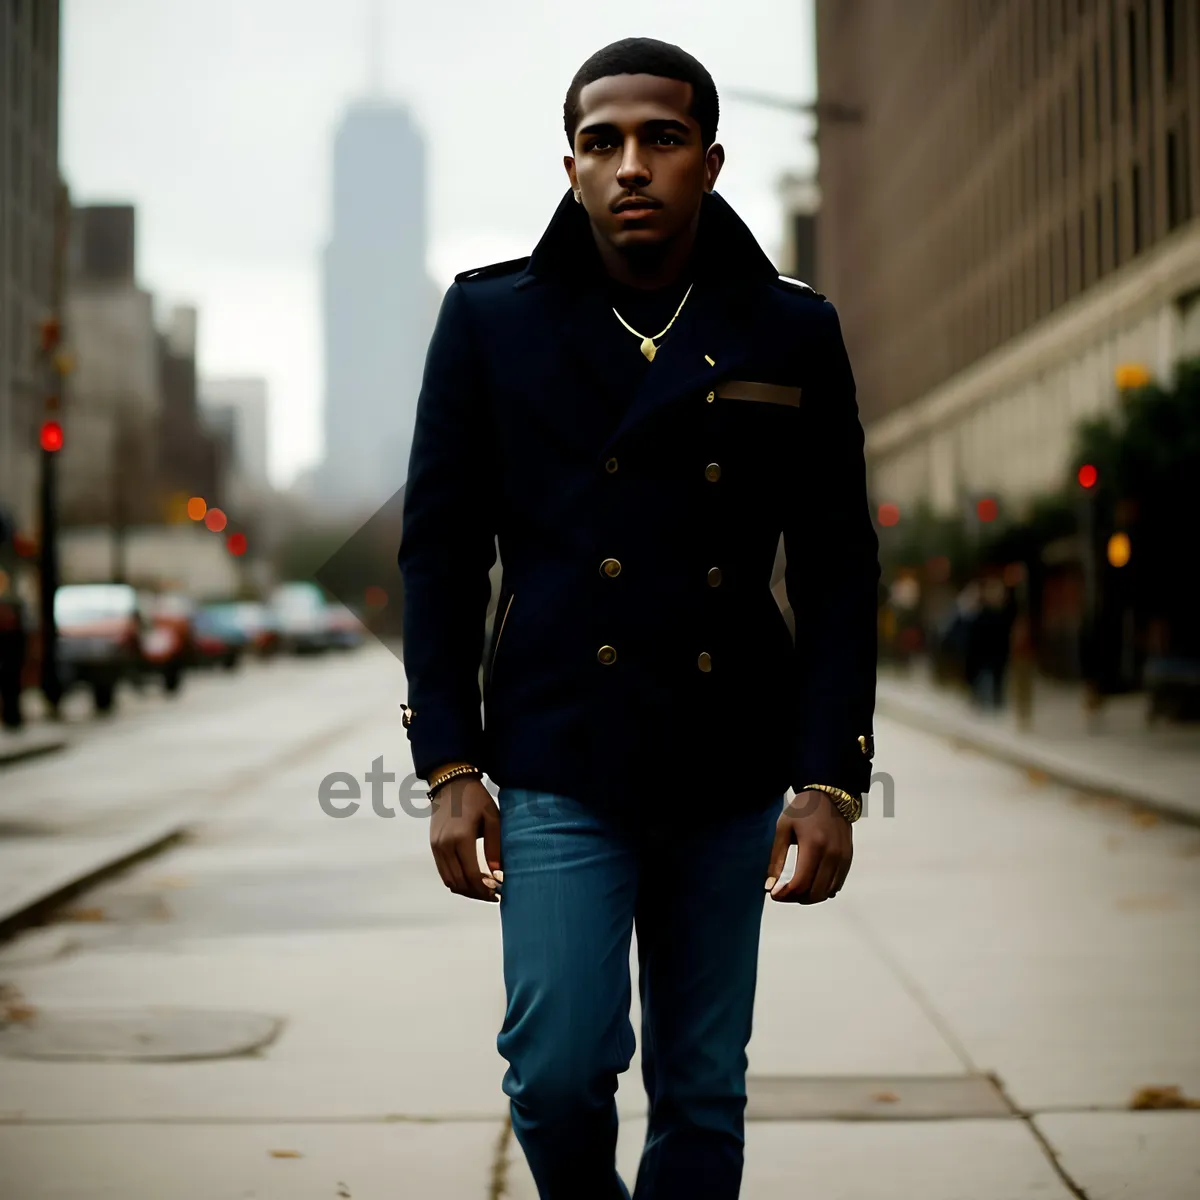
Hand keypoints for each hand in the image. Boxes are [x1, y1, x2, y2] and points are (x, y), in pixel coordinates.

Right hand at [429, 776, 502, 902]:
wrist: (451, 783)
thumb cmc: (475, 798)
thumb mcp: (492, 818)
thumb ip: (495, 847)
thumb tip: (498, 875)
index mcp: (461, 838)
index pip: (472, 876)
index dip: (485, 890)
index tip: (499, 894)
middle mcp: (445, 845)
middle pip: (460, 883)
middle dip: (477, 894)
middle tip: (493, 895)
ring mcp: (436, 847)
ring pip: (449, 881)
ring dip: (466, 890)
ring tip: (483, 889)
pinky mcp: (433, 846)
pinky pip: (443, 872)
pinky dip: (457, 881)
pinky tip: (471, 879)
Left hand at [765, 789, 851, 903]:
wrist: (830, 796)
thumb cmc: (803, 810)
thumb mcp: (783, 829)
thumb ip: (776, 860)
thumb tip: (769, 887)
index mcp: (813, 845)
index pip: (801, 883)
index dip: (785, 895)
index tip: (774, 894)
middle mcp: (832, 854)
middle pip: (815, 893)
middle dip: (795, 898)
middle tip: (782, 892)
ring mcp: (842, 858)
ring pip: (827, 893)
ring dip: (809, 897)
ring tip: (795, 889)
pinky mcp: (848, 859)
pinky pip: (836, 885)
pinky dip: (822, 890)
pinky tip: (810, 883)